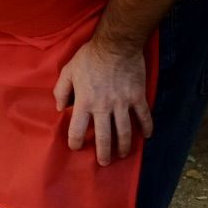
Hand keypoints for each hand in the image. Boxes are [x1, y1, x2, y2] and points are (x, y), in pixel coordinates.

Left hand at [53, 40, 152, 165]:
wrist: (116, 45)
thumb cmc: (89, 57)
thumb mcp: (67, 72)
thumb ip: (61, 91)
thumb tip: (61, 108)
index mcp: (84, 103)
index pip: (77, 130)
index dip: (75, 142)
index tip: (76, 147)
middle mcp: (103, 107)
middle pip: (103, 137)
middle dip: (103, 153)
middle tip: (104, 163)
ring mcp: (122, 103)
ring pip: (124, 131)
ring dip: (124, 146)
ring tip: (122, 155)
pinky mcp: (137, 97)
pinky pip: (144, 116)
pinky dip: (146, 127)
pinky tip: (147, 136)